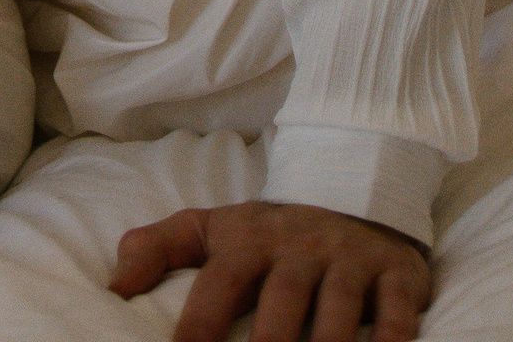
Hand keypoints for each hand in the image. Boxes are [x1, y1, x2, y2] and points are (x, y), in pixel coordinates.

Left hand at [112, 202, 430, 341]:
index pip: (218, 285)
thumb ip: (160, 248)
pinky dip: (394, 341)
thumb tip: (113, 285)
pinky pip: (399, 313)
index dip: (199, 327)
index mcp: (250, 241)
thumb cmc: (272, 232)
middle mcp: (300, 250)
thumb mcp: (214, 228)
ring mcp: (350, 261)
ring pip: (340, 315)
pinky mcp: (396, 274)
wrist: (352, 186)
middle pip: (282, 306)